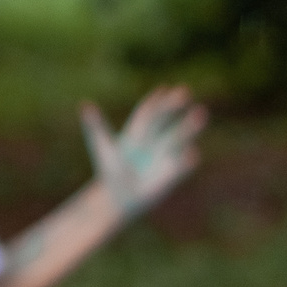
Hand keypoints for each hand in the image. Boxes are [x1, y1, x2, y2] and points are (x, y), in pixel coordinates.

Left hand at [81, 85, 205, 219]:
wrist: (119, 197)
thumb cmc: (110, 170)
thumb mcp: (102, 147)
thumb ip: (95, 126)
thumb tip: (85, 105)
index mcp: (137, 132)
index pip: (149, 113)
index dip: (156, 100)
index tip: (165, 89)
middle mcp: (154, 141)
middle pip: (166, 120)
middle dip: (175, 107)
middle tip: (185, 91)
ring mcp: (163, 156)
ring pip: (178, 138)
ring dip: (189, 127)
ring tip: (201, 113)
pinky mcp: (169, 174)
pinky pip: (180, 165)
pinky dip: (186, 160)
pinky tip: (193, 153)